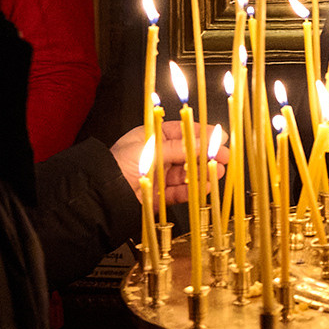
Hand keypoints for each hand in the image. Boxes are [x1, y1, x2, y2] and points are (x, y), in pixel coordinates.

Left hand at [112, 121, 226, 206]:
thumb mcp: (151, 150)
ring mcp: (159, 176)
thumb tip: (205, 141)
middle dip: (206, 155)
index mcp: (152, 137)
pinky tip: (205, 188)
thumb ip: (179, 148)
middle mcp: (157, 156)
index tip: (219, 137)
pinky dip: (193, 190)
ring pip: (186, 173)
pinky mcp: (159, 196)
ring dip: (203, 173)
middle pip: (187, 153)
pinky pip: (179, 191)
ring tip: (218, 173)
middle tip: (225, 157)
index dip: (201, 134)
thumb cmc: (120, 164)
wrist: (103, 195)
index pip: (182, 132)